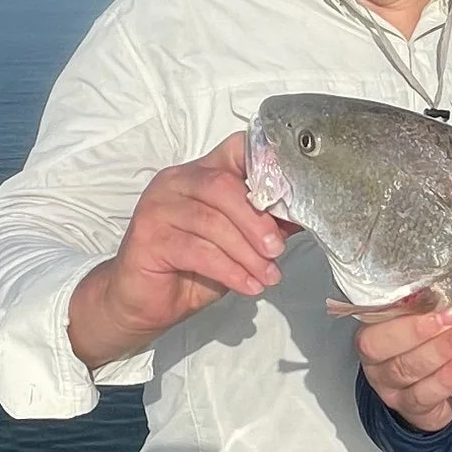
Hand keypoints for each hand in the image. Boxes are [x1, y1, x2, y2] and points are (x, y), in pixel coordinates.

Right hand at [68, 133, 291, 367]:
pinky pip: (196, 250)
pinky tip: (249, 285)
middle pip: (222, 185)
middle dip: (257, 220)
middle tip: (278, 250)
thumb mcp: (239, 243)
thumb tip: (306, 214)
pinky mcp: (147, 238)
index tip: (293, 189)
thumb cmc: (194, 267)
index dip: (265, 162)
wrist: (145, 302)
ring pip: (211, 222)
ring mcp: (157, 207)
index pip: (235, 150)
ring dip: (246, 252)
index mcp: (201, 173)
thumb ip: (266, 225)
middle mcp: (176, 181)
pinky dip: (229, 270)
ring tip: (268, 275)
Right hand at [354, 291, 451, 432]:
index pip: (377, 326)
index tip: (443, 309)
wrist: (432, 391)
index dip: (407, 320)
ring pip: (408, 371)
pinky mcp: (409, 408)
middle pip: (391, 350)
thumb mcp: (423, 323)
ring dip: (443, 354)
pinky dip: (448, 378)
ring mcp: (390, 388)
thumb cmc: (426, 346)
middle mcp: (376, 363)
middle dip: (429, 335)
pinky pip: (425, 395)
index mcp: (374, 333)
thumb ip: (429, 309)